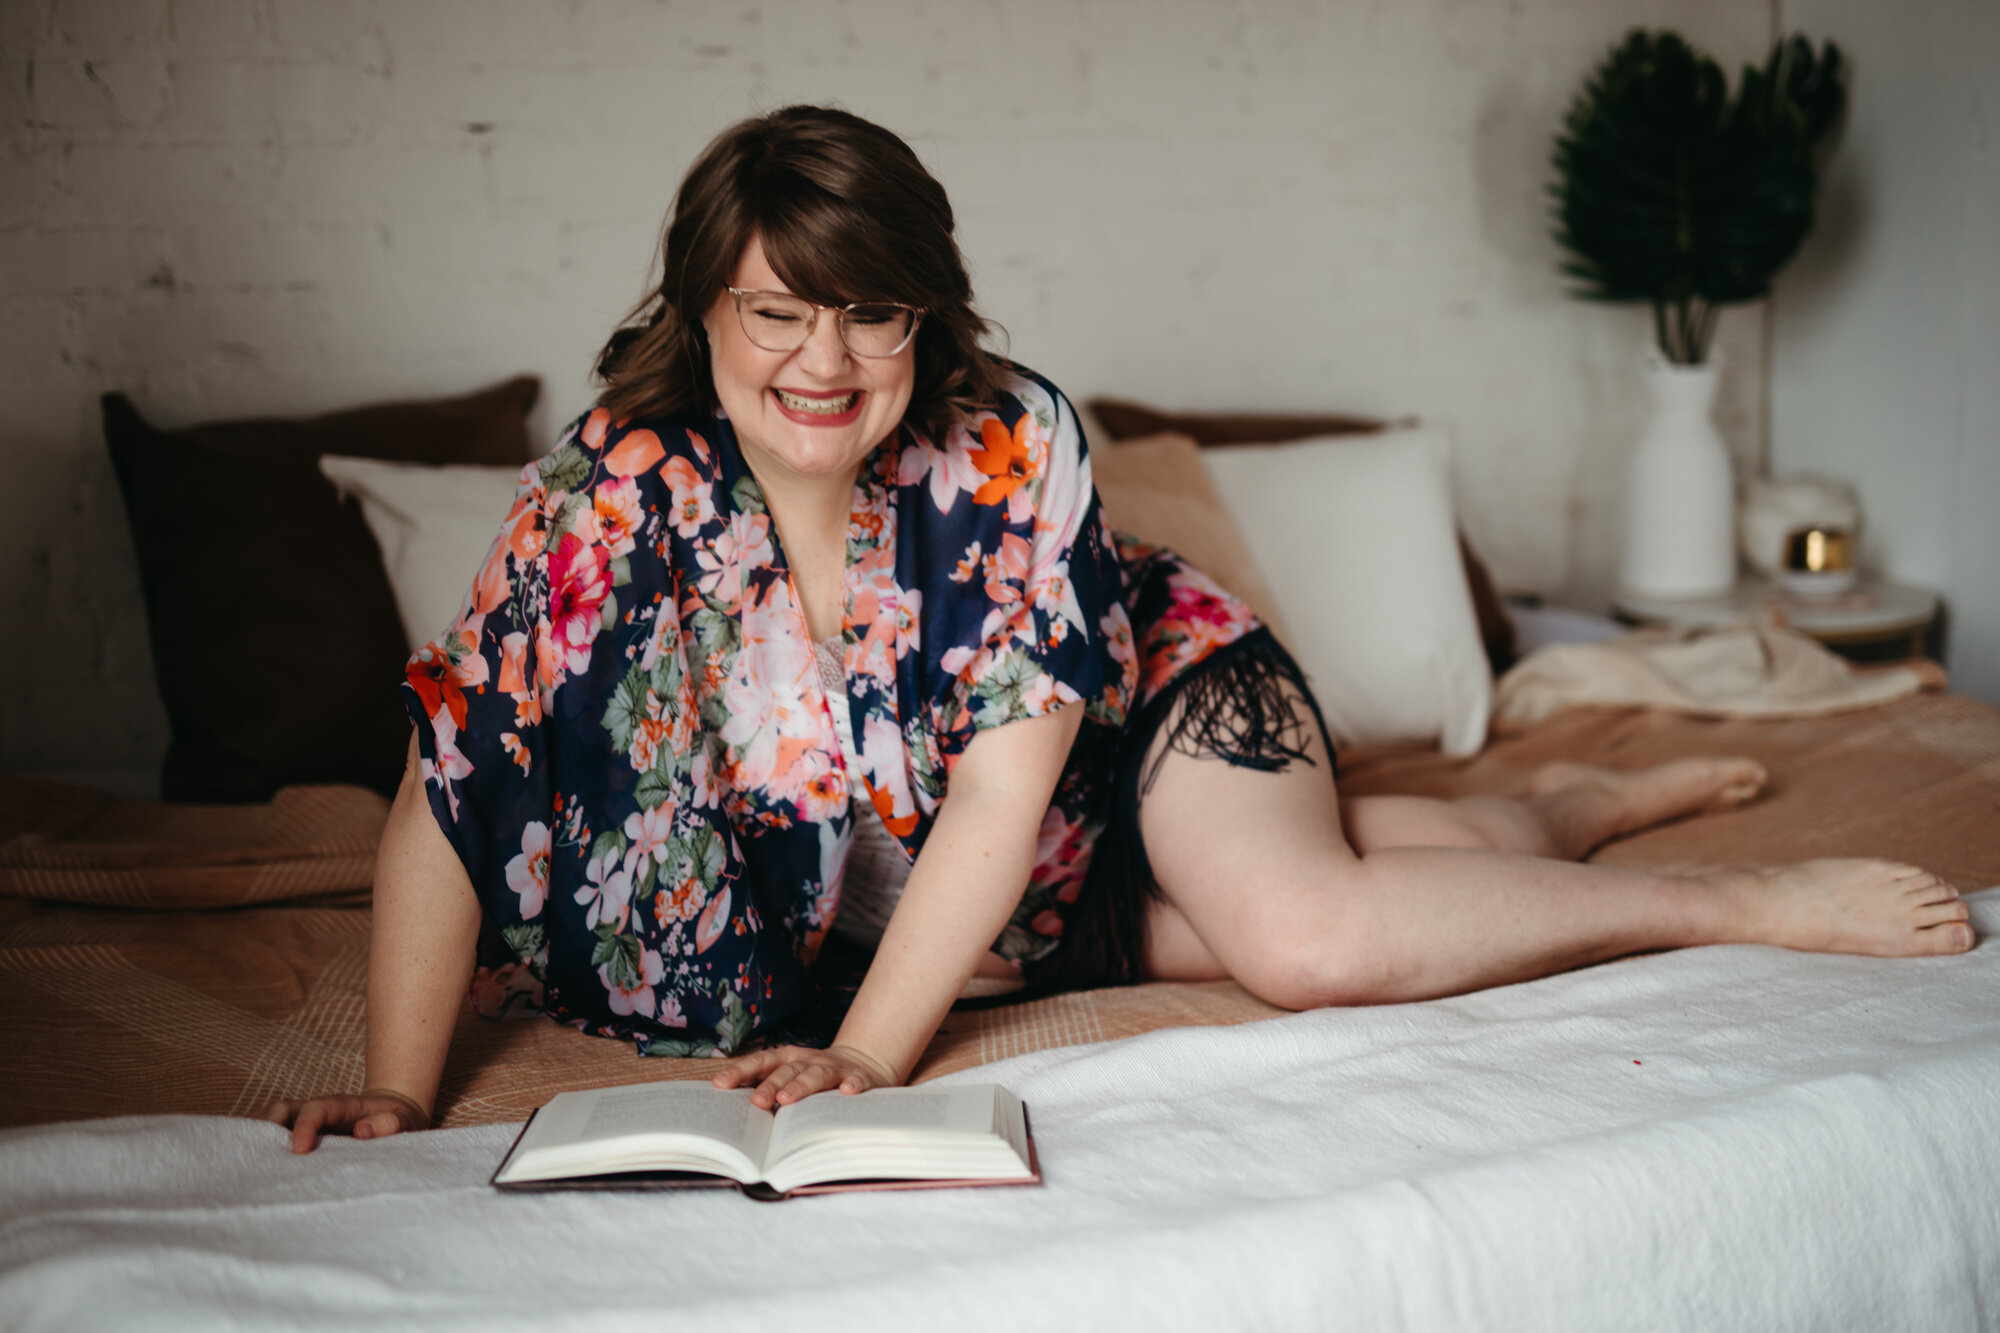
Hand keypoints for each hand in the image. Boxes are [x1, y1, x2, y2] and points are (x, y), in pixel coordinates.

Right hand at [264, 1088, 429, 1153]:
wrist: (395, 1117)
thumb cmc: (399, 1121)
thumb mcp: (405, 1121)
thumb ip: (390, 1124)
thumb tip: (361, 1131)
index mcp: (343, 1105)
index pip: (316, 1109)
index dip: (305, 1126)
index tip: (299, 1150)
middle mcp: (319, 1110)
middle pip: (284, 1109)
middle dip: (268, 1127)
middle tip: (259, 1157)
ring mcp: (307, 1121)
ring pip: (275, 1121)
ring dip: (260, 1137)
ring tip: (250, 1163)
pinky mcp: (303, 1134)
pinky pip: (277, 1135)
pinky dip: (263, 1145)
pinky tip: (254, 1165)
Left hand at [711, 1044, 899, 1108]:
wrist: (862, 1062)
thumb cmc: (815, 1078)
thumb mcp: (791, 1078)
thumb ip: (768, 1091)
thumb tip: (733, 1113)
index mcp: (788, 1059)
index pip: (761, 1062)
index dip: (741, 1071)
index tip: (720, 1084)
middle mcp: (809, 1061)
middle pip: (787, 1070)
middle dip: (771, 1085)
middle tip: (756, 1102)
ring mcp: (834, 1068)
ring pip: (816, 1075)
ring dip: (801, 1086)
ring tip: (787, 1100)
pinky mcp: (859, 1077)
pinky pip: (855, 1080)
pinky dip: (852, 1084)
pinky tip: (847, 1091)